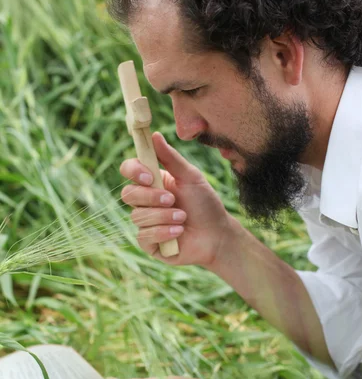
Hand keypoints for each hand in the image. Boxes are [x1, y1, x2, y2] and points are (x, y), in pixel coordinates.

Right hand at [120, 132, 232, 267]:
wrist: (218, 236)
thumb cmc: (206, 205)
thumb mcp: (191, 177)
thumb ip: (171, 158)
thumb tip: (155, 135)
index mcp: (153, 182)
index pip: (129, 170)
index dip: (133, 171)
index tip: (149, 176)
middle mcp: (146, 202)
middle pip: (128, 194)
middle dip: (150, 197)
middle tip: (172, 200)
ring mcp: (145, 223)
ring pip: (137, 216)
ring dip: (163, 216)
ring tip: (183, 218)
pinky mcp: (148, 243)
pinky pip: (143, 236)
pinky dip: (162, 232)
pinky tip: (178, 232)